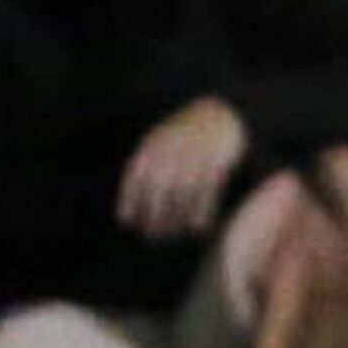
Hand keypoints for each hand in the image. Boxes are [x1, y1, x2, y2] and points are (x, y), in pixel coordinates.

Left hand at [115, 96, 248, 240]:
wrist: (220, 111)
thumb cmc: (182, 135)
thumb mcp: (157, 142)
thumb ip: (144, 168)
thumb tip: (130, 203)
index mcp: (152, 147)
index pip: (135, 179)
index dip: (129, 202)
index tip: (127, 222)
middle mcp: (171, 152)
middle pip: (158, 191)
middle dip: (154, 216)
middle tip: (153, 236)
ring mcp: (195, 156)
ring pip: (183, 194)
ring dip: (178, 218)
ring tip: (175, 235)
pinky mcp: (218, 160)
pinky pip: (208, 191)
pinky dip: (203, 211)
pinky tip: (198, 227)